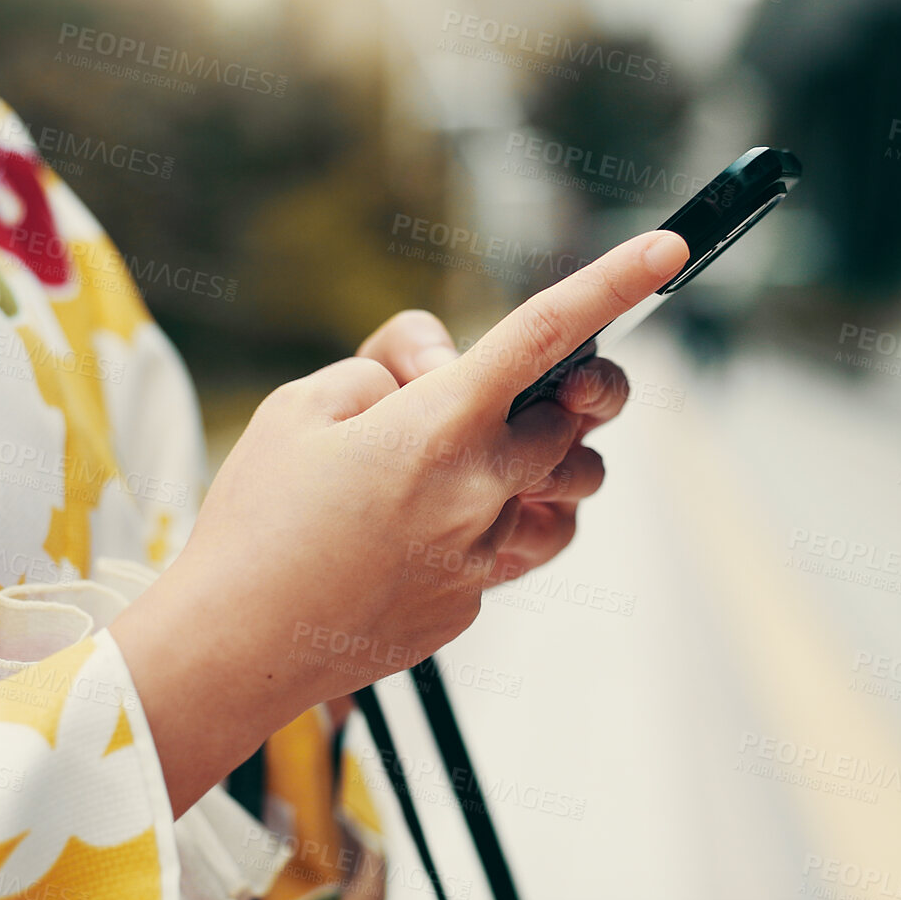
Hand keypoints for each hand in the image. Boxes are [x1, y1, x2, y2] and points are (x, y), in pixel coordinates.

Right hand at [110, 230, 688, 814]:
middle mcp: (481, 491)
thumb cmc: (256, 520)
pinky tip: (417, 533)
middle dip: (553, 396)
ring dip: (536, 467)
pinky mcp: (470, 602)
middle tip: (473, 398)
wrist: (233, 649)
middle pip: (572, 420)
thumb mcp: (301, 407)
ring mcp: (483, 556)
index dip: (614, 284)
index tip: (667, 251)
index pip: (545, 334)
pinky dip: (482, 527)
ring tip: (455, 469)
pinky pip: (509, 548)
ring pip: (564, 493)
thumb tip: (440, 377)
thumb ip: (387, 370)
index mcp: (441, 427)